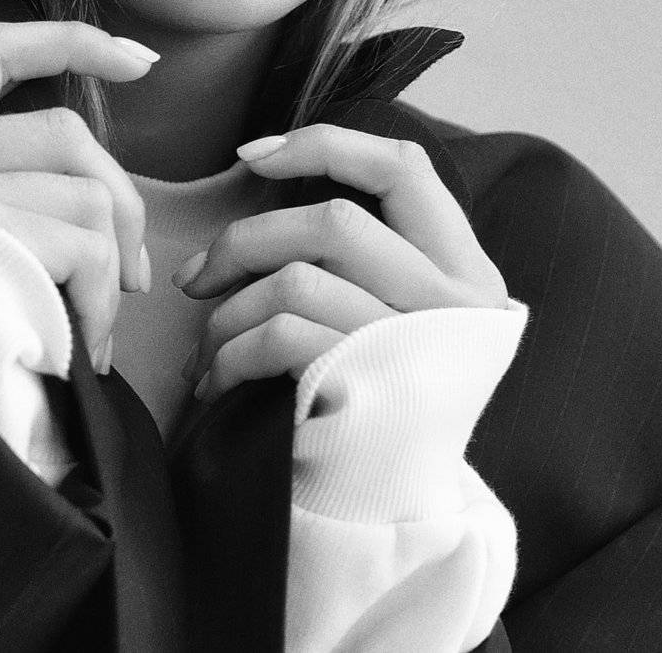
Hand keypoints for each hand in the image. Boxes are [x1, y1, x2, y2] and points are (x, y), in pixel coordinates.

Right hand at [0, 19, 155, 371]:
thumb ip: (4, 175)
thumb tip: (110, 174)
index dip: (68, 42)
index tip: (139, 61)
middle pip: (62, 130)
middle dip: (121, 202)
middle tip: (129, 276)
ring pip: (84, 191)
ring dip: (110, 269)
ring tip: (92, 328)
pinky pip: (84, 244)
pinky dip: (101, 301)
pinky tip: (83, 350)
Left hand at [174, 126, 507, 402]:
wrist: (397, 516)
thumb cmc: (377, 401)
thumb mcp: (400, 316)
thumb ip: (372, 254)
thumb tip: (267, 167)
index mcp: (467, 268)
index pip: (403, 168)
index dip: (324, 145)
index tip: (251, 155)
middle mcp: (455, 301)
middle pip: (334, 223)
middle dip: (245, 241)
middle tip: (195, 277)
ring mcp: (417, 345)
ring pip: (298, 281)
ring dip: (228, 312)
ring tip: (202, 349)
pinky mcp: (374, 389)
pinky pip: (282, 338)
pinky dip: (231, 354)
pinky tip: (213, 382)